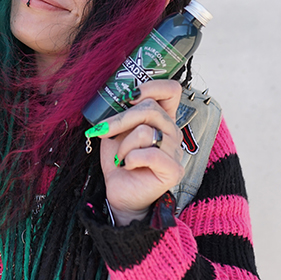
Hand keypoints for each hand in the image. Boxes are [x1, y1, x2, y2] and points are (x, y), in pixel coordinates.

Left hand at [86, 80, 184, 225]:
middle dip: (120, 119)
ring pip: (145, 132)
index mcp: (162, 119)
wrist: (119, 193)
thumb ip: (120, 113)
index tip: (129, 96)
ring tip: (121, 158)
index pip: (171, 90)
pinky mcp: (173, 170)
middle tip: (104, 131)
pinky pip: (150, 154)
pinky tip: (128, 166)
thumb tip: (114, 96)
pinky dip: (131, 159)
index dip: (152, 86)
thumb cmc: (119, 161)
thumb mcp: (116, 131)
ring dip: (123, 145)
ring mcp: (176, 151)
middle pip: (151, 109)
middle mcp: (172, 132)